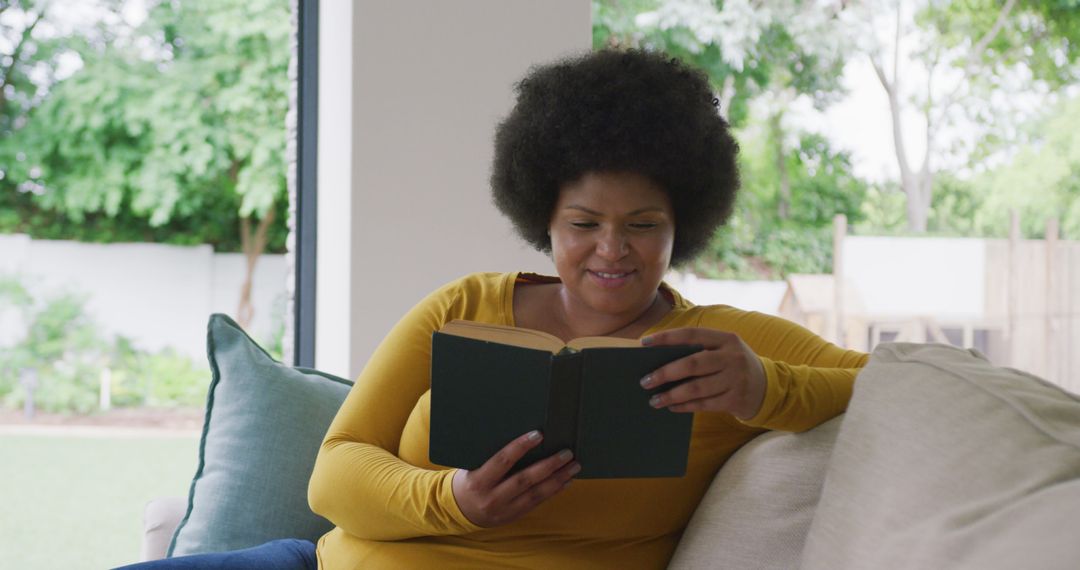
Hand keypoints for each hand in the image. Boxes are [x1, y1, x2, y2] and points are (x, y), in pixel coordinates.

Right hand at [451, 430, 579, 527]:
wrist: (459, 511)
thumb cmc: (469, 479)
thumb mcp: (472, 466)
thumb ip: (493, 457)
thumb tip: (522, 436)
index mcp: (479, 481)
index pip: (502, 461)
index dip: (520, 447)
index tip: (538, 434)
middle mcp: (492, 497)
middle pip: (525, 480)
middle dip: (548, 466)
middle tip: (567, 453)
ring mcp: (504, 509)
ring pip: (535, 494)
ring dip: (557, 479)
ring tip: (573, 466)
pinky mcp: (514, 516)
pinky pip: (537, 503)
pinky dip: (553, 491)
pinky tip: (565, 481)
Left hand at [640, 328, 766, 419]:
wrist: (767, 387)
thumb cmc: (733, 366)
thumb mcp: (724, 350)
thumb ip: (699, 350)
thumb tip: (659, 360)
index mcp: (726, 338)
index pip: (691, 334)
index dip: (666, 337)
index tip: (644, 343)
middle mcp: (732, 357)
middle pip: (692, 364)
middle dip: (665, 373)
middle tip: (645, 381)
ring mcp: (735, 379)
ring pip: (696, 388)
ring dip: (672, 395)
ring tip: (654, 400)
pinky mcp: (736, 399)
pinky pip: (704, 404)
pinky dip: (685, 406)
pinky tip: (672, 407)